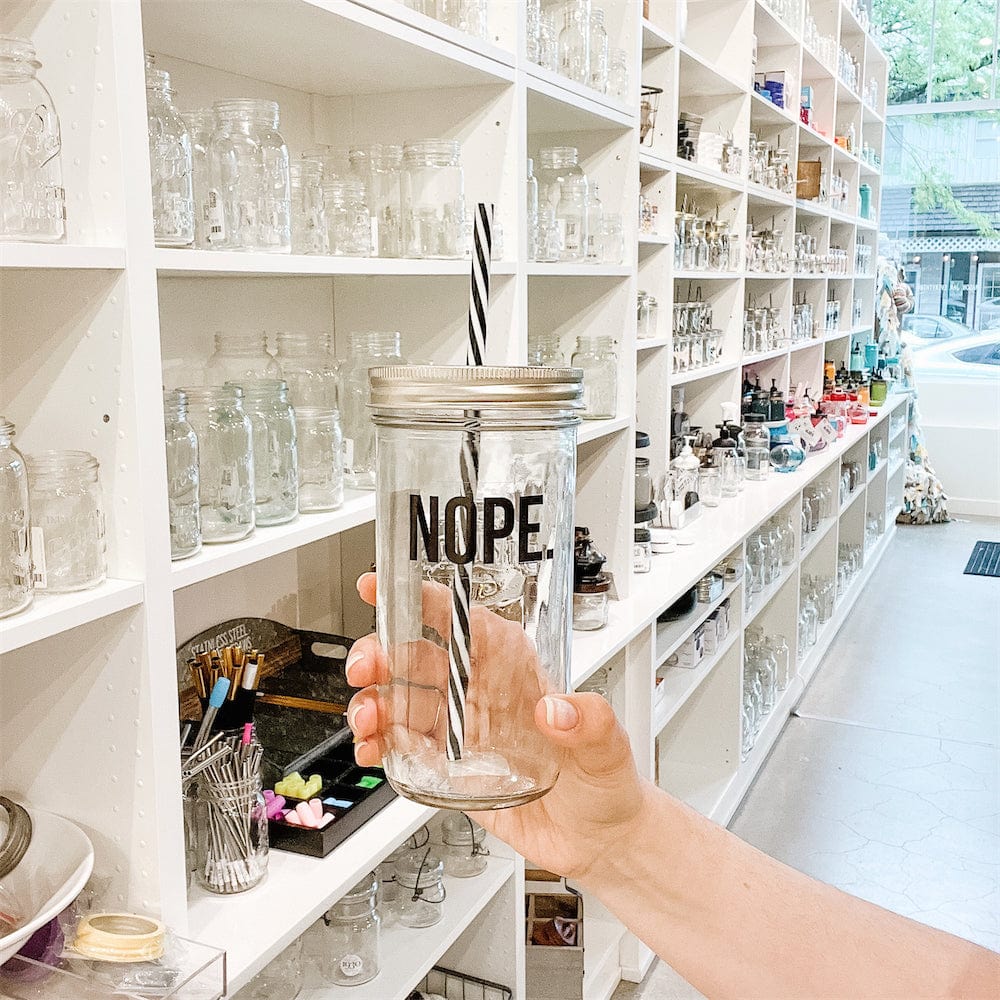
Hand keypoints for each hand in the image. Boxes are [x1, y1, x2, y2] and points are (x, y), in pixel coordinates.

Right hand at [346, 573, 648, 884]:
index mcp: (514, 670)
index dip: (423, 601)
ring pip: (401, 702)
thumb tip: (559, 709)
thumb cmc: (606, 784)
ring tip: (366, 720)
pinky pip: (402, 748)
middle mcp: (481, 693)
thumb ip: (589, 723)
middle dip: (382, 654)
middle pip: (417, 658)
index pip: (464, 622)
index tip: (384, 587)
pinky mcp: (448, 769)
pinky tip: (372, 750)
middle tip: (365, 668)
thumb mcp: (607, 748)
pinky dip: (379, 745)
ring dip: (374, 703)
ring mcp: (460, 731)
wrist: (597, 841)